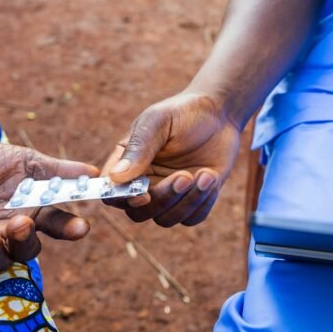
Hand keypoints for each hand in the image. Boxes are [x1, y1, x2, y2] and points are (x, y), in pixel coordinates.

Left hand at [0, 143, 97, 269]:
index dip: (70, 229)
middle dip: (24, 241)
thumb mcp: (28, 161)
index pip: (58, 225)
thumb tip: (96, 173)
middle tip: (21, 223)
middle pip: (26, 249)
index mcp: (35, 212)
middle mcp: (13, 231)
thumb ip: (59, 170)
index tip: (81, 227)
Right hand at [106, 92, 241, 226]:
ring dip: (186, 202)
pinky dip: (202, 203)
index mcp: (128, 163)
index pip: (112, 191)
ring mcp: (168, 194)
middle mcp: (144, 182)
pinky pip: (191, 218)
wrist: (220, 113)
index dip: (121, 199)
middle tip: (185, 177)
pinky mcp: (191, 200)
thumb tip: (116, 177)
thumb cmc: (184, 112)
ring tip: (206, 175)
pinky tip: (211, 176)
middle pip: (138, 213)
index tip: (143, 193)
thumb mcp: (159, 121)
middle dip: (162, 200)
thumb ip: (138, 147)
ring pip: (165, 219)